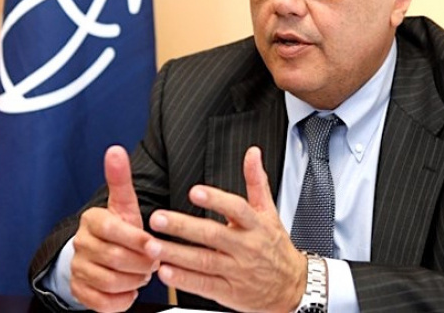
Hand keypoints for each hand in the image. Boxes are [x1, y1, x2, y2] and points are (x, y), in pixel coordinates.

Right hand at [70, 145, 160, 312]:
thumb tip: (115, 149)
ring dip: (133, 280)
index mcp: (92, 220)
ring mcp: (77, 269)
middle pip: (113, 258)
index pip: (112, 230)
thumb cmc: (119, 227)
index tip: (154, 245)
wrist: (101, 253)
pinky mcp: (80, 292)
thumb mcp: (124, 203)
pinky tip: (131, 288)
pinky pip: (103, 303)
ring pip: (109, 282)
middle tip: (154, 262)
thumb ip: (120, 178)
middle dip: (140, 263)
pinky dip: (123, 300)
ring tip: (143, 272)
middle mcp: (80, 244)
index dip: (136, 239)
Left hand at [147, 146, 306, 312]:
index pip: (237, 209)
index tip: (194, 192)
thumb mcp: (270, 212)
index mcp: (256, 225)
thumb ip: (256, 181)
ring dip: (176, 254)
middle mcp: (246, 247)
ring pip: (204, 261)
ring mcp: (236, 271)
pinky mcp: (228, 291)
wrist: (291, 286)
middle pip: (213, 235)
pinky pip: (204, 285)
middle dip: (183, 227)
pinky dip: (184, 280)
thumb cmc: (275, 246)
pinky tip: (165, 272)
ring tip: (152, 246)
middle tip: (158, 219)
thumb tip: (252, 153)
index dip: (216, 200)